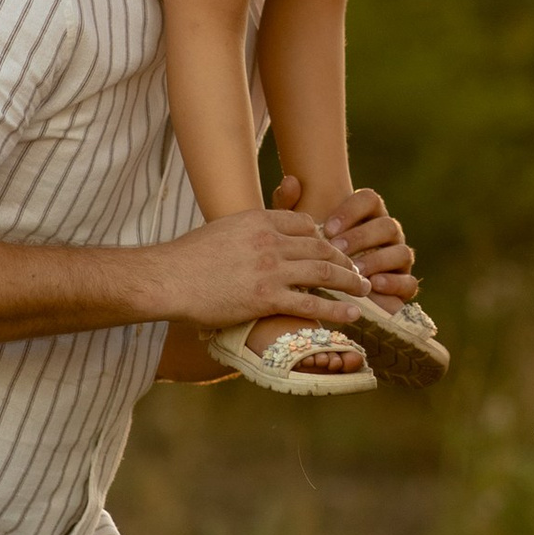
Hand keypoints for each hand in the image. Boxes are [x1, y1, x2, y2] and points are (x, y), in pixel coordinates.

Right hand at [153, 204, 369, 333]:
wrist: (168, 279)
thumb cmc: (188, 258)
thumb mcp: (222, 230)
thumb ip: (247, 232)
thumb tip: (257, 241)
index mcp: (259, 220)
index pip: (304, 223)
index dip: (323, 237)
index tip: (331, 249)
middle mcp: (270, 241)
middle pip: (321, 246)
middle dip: (345, 259)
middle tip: (358, 271)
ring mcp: (271, 269)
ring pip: (324, 272)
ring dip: (350, 281)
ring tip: (366, 290)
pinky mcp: (267, 298)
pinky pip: (311, 302)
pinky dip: (336, 309)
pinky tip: (352, 314)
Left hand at [276, 172, 417, 303]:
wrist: (321, 296)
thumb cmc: (308, 257)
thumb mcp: (294, 233)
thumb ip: (288, 206)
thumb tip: (290, 181)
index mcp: (367, 215)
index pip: (369, 199)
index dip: (351, 211)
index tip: (327, 228)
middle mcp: (387, 234)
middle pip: (387, 225)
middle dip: (362, 237)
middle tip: (337, 249)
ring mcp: (398, 259)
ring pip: (401, 251)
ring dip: (378, 260)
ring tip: (355, 270)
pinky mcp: (403, 286)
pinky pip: (409, 282)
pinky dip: (394, 283)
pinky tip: (373, 285)